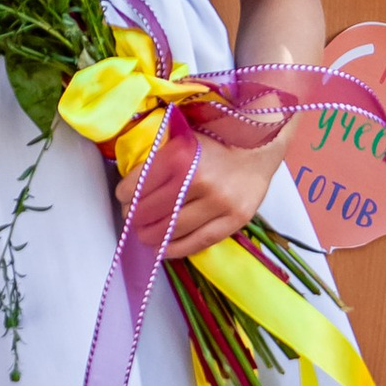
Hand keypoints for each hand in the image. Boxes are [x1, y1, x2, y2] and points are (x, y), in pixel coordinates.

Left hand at [125, 124, 286, 259]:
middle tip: (131, 217)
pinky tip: (164, 248)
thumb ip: (160, 157)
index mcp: (182, 155)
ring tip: (145, 234)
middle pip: (152, 210)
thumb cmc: (219, 138)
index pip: (140, 183)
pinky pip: (198, 242)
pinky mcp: (234, 219)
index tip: (123, 197)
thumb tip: (132, 183)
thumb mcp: (184, 137)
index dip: (125, 194)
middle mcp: (199, 180)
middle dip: (135, 217)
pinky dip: (176, 249)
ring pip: (173, 229)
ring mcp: (219, 202)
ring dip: (151, 236)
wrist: (262, 145)